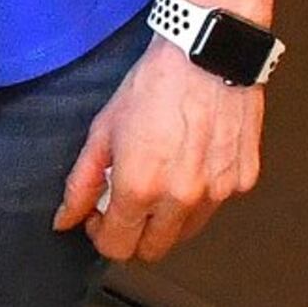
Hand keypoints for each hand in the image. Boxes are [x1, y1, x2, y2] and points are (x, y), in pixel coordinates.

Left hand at [56, 40, 263, 260]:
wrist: (206, 56)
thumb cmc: (153, 87)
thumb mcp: (102, 131)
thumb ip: (80, 182)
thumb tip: (64, 220)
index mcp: (140, 188)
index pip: (117, 246)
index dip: (101, 236)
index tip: (97, 217)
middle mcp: (182, 198)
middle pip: (153, 250)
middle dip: (133, 236)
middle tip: (123, 205)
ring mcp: (217, 193)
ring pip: (186, 232)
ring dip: (166, 219)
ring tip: (156, 178)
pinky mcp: (243, 181)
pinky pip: (214, 205)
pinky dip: (199, 195)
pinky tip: (189, 162)